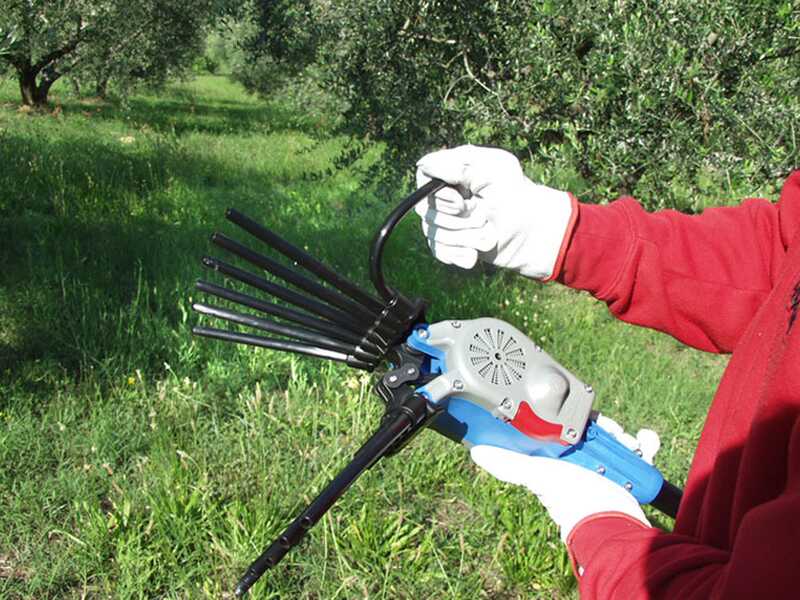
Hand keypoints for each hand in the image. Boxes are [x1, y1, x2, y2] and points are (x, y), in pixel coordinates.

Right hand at [415, 145, 575, 279]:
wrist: (535, 235)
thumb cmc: (519, 198)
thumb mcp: (494, 171)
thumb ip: (460, 165)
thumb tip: (424, 165)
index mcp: (456, 168)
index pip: (424, 174)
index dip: (437, 193)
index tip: (460, 203)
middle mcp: (448, 193)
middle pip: (425, 208)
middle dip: (457, 220)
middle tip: (484, 219)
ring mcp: (449, 219)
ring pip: (432, 232)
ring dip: (463, 238)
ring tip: (487, 237)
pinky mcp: (453, 242)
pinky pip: (438, 250)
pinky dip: (457, 255)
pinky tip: (474, 256)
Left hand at [470, 418, 659, 541]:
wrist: (611, 521)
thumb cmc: (573, 500)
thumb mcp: (538, 475)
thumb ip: (510, 464)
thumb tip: (478, 452)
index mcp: (561, 462)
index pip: (568, 430)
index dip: (577, 419)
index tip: (585, 415)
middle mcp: (583, 466)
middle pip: (596, 434)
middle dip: (606, 428)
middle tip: (610, 428)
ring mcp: (608, 472)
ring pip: (618, 441)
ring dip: (625, 436)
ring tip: (627, 439)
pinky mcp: (630, 478)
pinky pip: (640, 455)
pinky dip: (645, 446)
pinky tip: (645, 443)